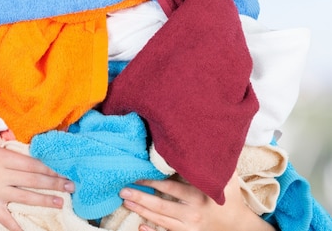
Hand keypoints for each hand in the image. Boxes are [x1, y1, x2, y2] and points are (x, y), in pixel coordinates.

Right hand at [0, 89, 74, 230]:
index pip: (29, 163)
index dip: (47, 168)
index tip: (62, 170)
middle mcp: (1, 176)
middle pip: (32, 181)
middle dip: (53, 184)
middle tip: (71, 186)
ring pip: (24, 198)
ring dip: (44, 202)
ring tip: (61, 203)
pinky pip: (5, 218)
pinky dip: (16, 226)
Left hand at [119, 171, 274, 230]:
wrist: (239, 226)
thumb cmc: (230, 198)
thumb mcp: (228, 179)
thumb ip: (215, 163)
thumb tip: (205, 140)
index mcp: (200, 197)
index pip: (172, 188)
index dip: (153, 181)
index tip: (137, 174)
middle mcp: (193, 213)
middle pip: (162, 205)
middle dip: (141, 197)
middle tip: (123, 190)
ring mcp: (189, 227)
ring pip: (161, 220)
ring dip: (142, 211)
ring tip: (126, 201)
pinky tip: (140, 226)